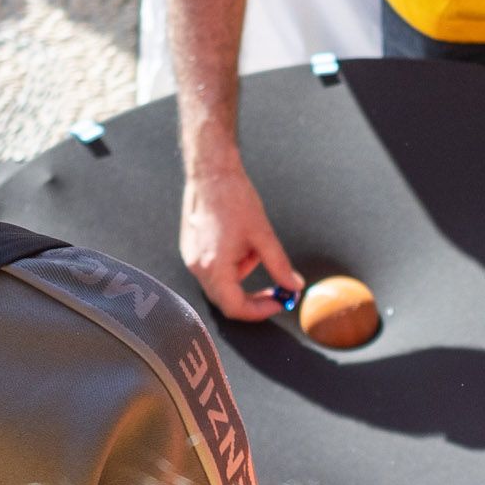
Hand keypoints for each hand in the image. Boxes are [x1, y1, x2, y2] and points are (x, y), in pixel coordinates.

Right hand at [179, 153, 300, 321]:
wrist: (211, 173)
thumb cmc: (234, 198)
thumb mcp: (263, 235)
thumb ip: (280, 266)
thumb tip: (293, 286)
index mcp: (214, 267)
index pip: (235, 307)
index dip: (260, 310)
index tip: (278, 303)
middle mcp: (198, 267)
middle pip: (226, 300)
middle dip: (253, 298)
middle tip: (276, 292)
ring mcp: (191, 259)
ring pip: (222, 284)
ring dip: (244, 275)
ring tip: (254, 247)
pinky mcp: (191, 250)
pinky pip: (214, 270)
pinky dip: (232, 265)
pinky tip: (240, 241)